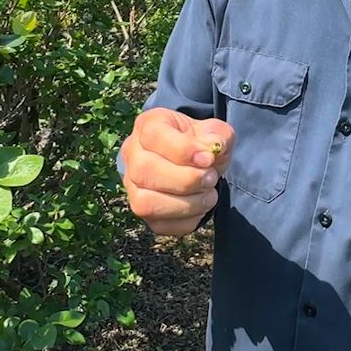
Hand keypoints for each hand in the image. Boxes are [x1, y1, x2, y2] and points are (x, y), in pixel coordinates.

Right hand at [122, 107, 234, 235]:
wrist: (194, 162)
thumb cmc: (200, 143)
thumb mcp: (214, 131)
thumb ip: (218, 135)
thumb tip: (212, 148)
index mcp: (148, 125)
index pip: (154, 136)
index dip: (183, 150)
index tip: (208, 158)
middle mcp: (132, 154)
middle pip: (145, 171)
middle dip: (186, 180)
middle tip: (211, 178)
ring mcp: (132, 185)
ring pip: (145, 203)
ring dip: (186, 204)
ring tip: (209, 195)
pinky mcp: (142, 211)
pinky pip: (158, 225)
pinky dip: (186, 221)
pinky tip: (200, 207)